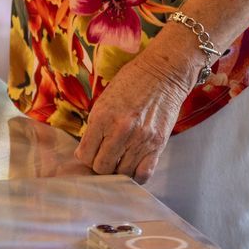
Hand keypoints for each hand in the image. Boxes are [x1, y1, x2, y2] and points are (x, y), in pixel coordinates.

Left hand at [72, 33, 196, 182]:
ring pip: (122, 174)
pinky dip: (136, 176)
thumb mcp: (104, 99)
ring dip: (118, 170)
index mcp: (102, 117)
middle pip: (101, 168)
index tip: (89, 153)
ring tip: (118, 160)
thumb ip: (95, 126)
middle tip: (103, 157)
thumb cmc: (132, 81)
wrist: (163, 72)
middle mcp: (120, 131)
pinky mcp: (158, 145)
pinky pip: (143, 174)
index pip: (85, 155)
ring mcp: (141, 140)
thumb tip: (86, 151)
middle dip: (99, 165)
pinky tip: (132, 168)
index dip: (85, 156)